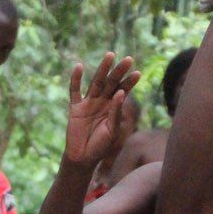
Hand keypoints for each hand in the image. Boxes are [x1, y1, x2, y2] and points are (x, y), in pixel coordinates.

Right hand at [65, 53, 140, 167]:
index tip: (138, 73)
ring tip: (110, 55)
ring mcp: (88, 103)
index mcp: (113, 108)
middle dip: (119, 71)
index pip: (123, 91)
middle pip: (111, 83)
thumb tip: (121, 93)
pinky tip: (79, 67)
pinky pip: (74, 91)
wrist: (83, 158)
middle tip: (129, 59)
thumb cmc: (101, 146)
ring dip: (102, 69)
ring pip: (96, 82)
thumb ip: (116, 112)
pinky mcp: (75, 108)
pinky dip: (75, 79)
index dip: (130, 82)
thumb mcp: (113, 130)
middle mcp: (102, 102)